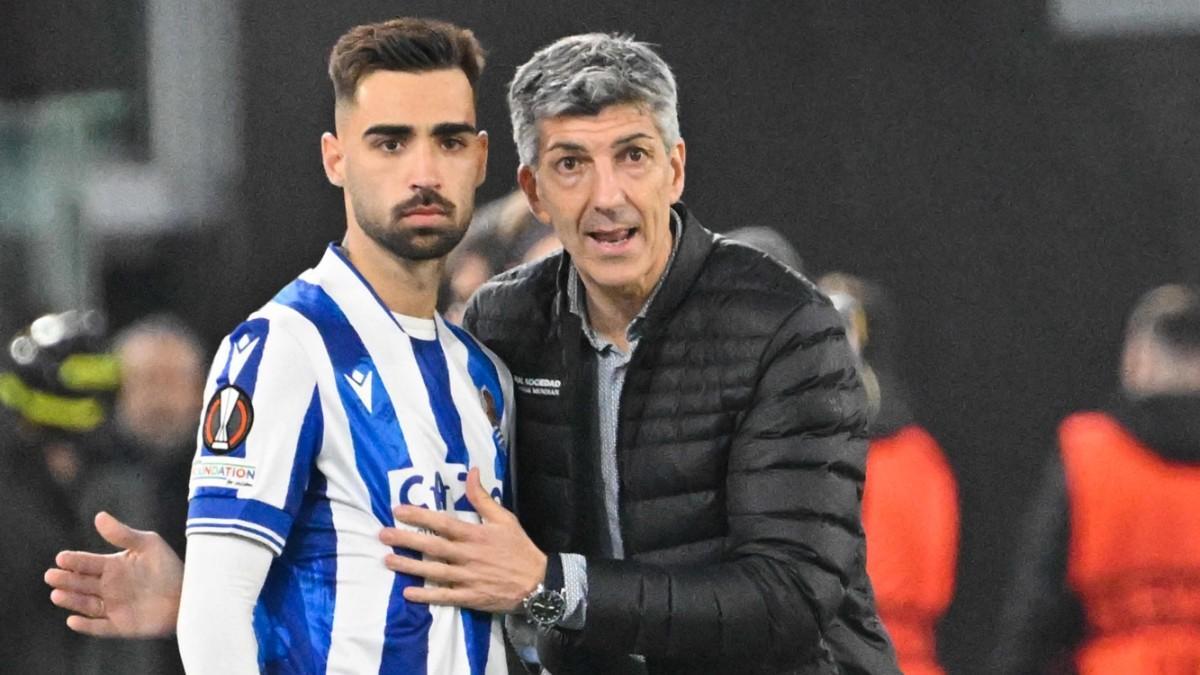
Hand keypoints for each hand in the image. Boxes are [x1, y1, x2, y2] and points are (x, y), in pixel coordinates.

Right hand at [44, 511, 183, 637]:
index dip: (75, 560)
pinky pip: (99, 627)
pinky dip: (86, 626)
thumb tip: (99, 516)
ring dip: (72, 600)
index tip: (61, 557)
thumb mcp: (148, 545)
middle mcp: (109, 587)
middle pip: (82, 583)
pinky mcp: (120, 625)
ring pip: (87, 604)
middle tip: (51, 575)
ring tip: (57, 594)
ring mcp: (114, 606)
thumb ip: (123, 534)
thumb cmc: (169, 567)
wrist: (190, 594)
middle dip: (66, 579)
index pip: (88, 563)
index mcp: (113, 566)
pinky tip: (73, 620)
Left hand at [382, 468, 545, 612]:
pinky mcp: (469, 596)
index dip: (419, 516)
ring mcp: (467, 577)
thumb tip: (472, 471)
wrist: (537, 582)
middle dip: (406, 539)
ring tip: (387, 560)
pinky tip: (408, 593)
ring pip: (433, 571)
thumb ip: (483, 498)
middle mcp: (468, 555)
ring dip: (409, 566)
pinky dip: (426, 595)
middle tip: (383, 535)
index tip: (398, 511)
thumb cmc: (519, 548)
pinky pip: (444, 596)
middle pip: (432, 546)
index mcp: (476, 535)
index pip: (442, 523)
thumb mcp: (505, 518)